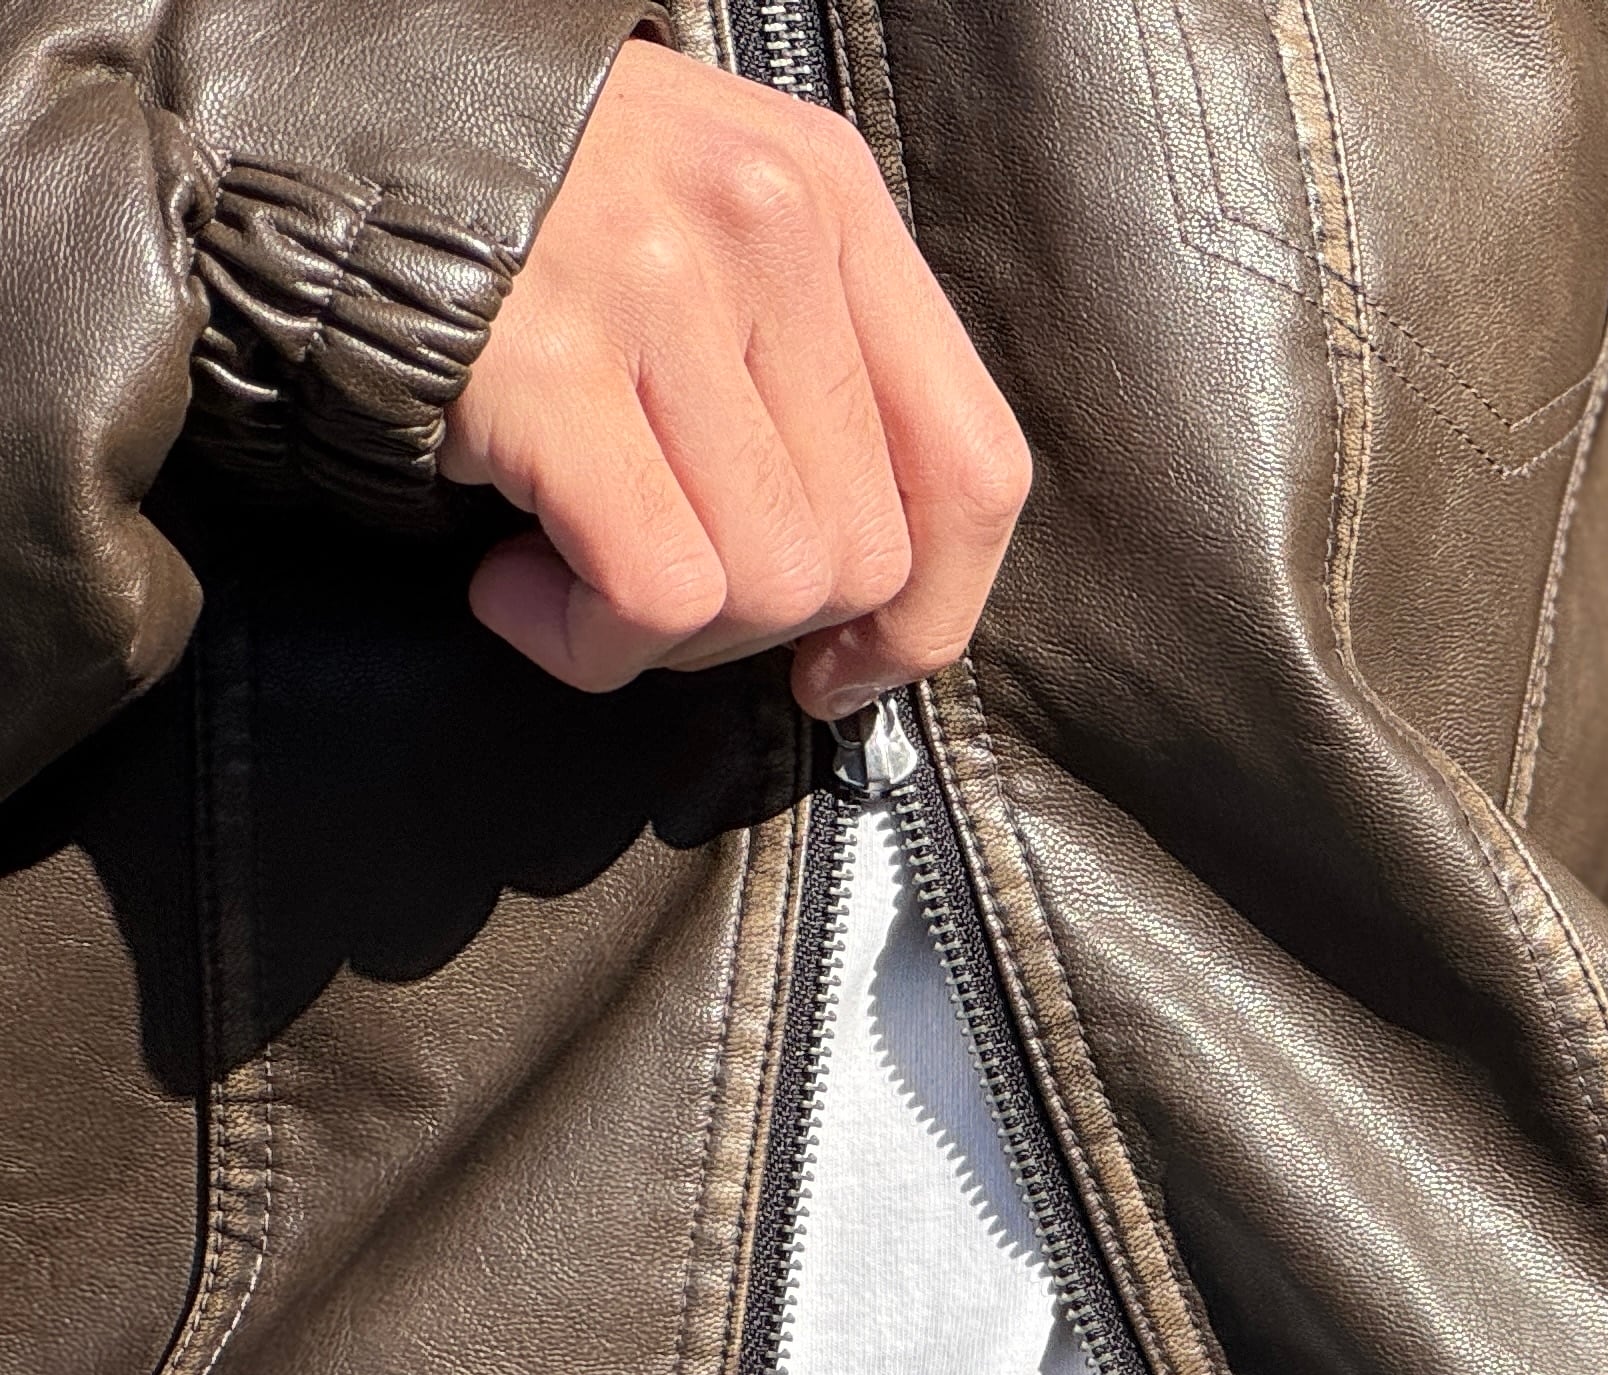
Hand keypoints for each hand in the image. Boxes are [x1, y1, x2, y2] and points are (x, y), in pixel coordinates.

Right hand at [441, 40, 1029, 715]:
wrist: (293, 136)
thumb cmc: (513, 218)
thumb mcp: (709, 233)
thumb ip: (811, 370)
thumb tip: (879, 607)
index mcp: (831, 193)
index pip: (976, 462)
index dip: (933, 611)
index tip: (853, 666)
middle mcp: (767, 224)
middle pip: (868, 551)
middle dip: (759, 624)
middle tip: (645, 585)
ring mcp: (660, 288)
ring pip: (773, 584)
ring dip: (666, 637)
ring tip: (565, 573)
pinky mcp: (548, 367)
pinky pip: (658, 592)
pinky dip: (593, 640)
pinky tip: (516, 589)